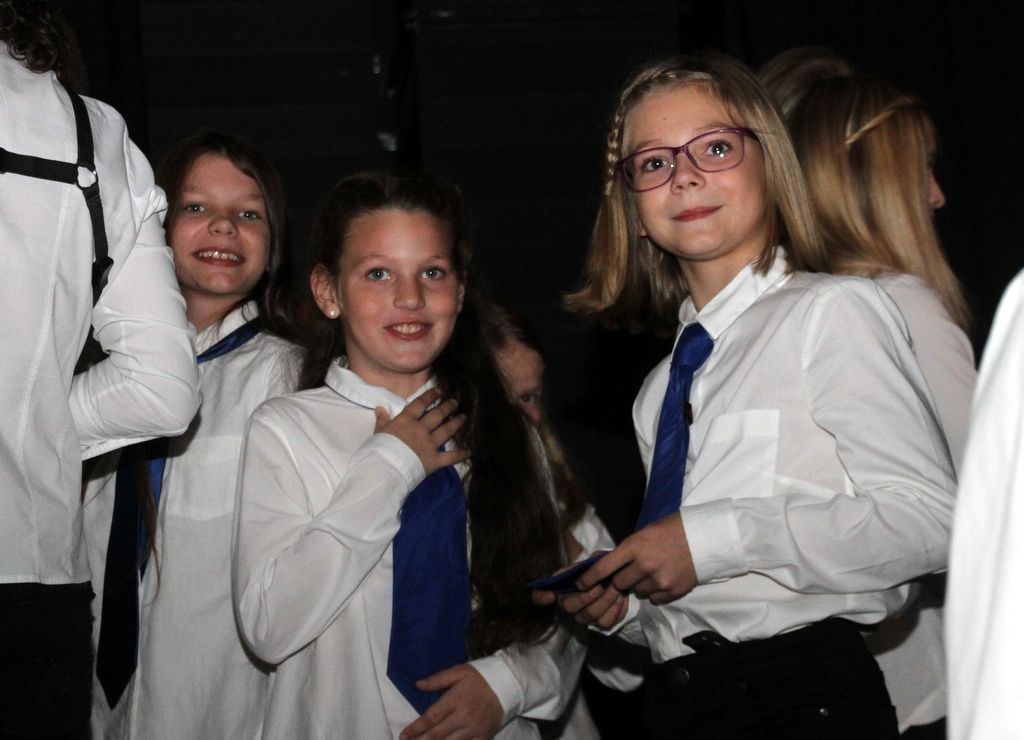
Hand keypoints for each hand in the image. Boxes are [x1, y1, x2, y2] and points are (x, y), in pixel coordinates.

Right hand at [375, 388, 469, 475]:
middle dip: (447, 407)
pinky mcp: (434, 460)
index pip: (420, 404)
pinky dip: (460, 454)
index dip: (430, 396)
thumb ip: (382, 420)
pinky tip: (469, 451)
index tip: (439, 391)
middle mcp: (421, 429)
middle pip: (437, 415)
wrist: (384, 467)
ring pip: (446, 431)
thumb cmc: (378, 448)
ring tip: (463, 418)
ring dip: (456, 423)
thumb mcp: (378, 431)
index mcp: (406, 420)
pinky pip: (450, 457)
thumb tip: (379, 408)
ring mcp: (429, 444)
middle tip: (455, 402)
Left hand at [399, 664, 501, 739]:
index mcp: (456, 700)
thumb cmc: (481, 677)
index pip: (431, 718)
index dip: (415, 728)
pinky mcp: (483, 737)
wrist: (508, 685)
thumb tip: (417, 684)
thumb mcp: (460, 671)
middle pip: (437, 735)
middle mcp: (463, 717)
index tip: (404, 734)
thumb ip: (438, 679)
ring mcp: (474, 729)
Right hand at [531, 555, 628, 629]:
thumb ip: (587, 564)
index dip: (540, 597)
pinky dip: (614, 610)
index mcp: (563, 588)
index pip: (540, 596)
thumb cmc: (605, 569)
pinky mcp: (600, 623)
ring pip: (589, 615)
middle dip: (585, 597)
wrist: (625, 580)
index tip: (550, 595)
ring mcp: (585, 616)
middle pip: (569, 607)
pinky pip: (604, 622)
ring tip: (616, 588)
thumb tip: (582, 570)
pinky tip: (620, 599)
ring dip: (604, 601)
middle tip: (600, 586)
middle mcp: (570, 604)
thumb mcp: (596, 561)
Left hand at [578, 512, 696, 605]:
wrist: (705, 537)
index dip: (589, 578)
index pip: (604, 567)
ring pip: (637, 592)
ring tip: (654, 570)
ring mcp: (659, 580)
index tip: (581, 584)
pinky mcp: (672, 591)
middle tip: (631, 570)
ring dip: (640, 585)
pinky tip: (665, 577)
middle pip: (619, 583)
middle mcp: (645, 565)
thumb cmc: (672, 529)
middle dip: (621, 579)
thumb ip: (628, 550)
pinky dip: (655, 591)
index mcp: (635, 546)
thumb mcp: (644, 533)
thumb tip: (608, 564)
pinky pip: (654, 598)